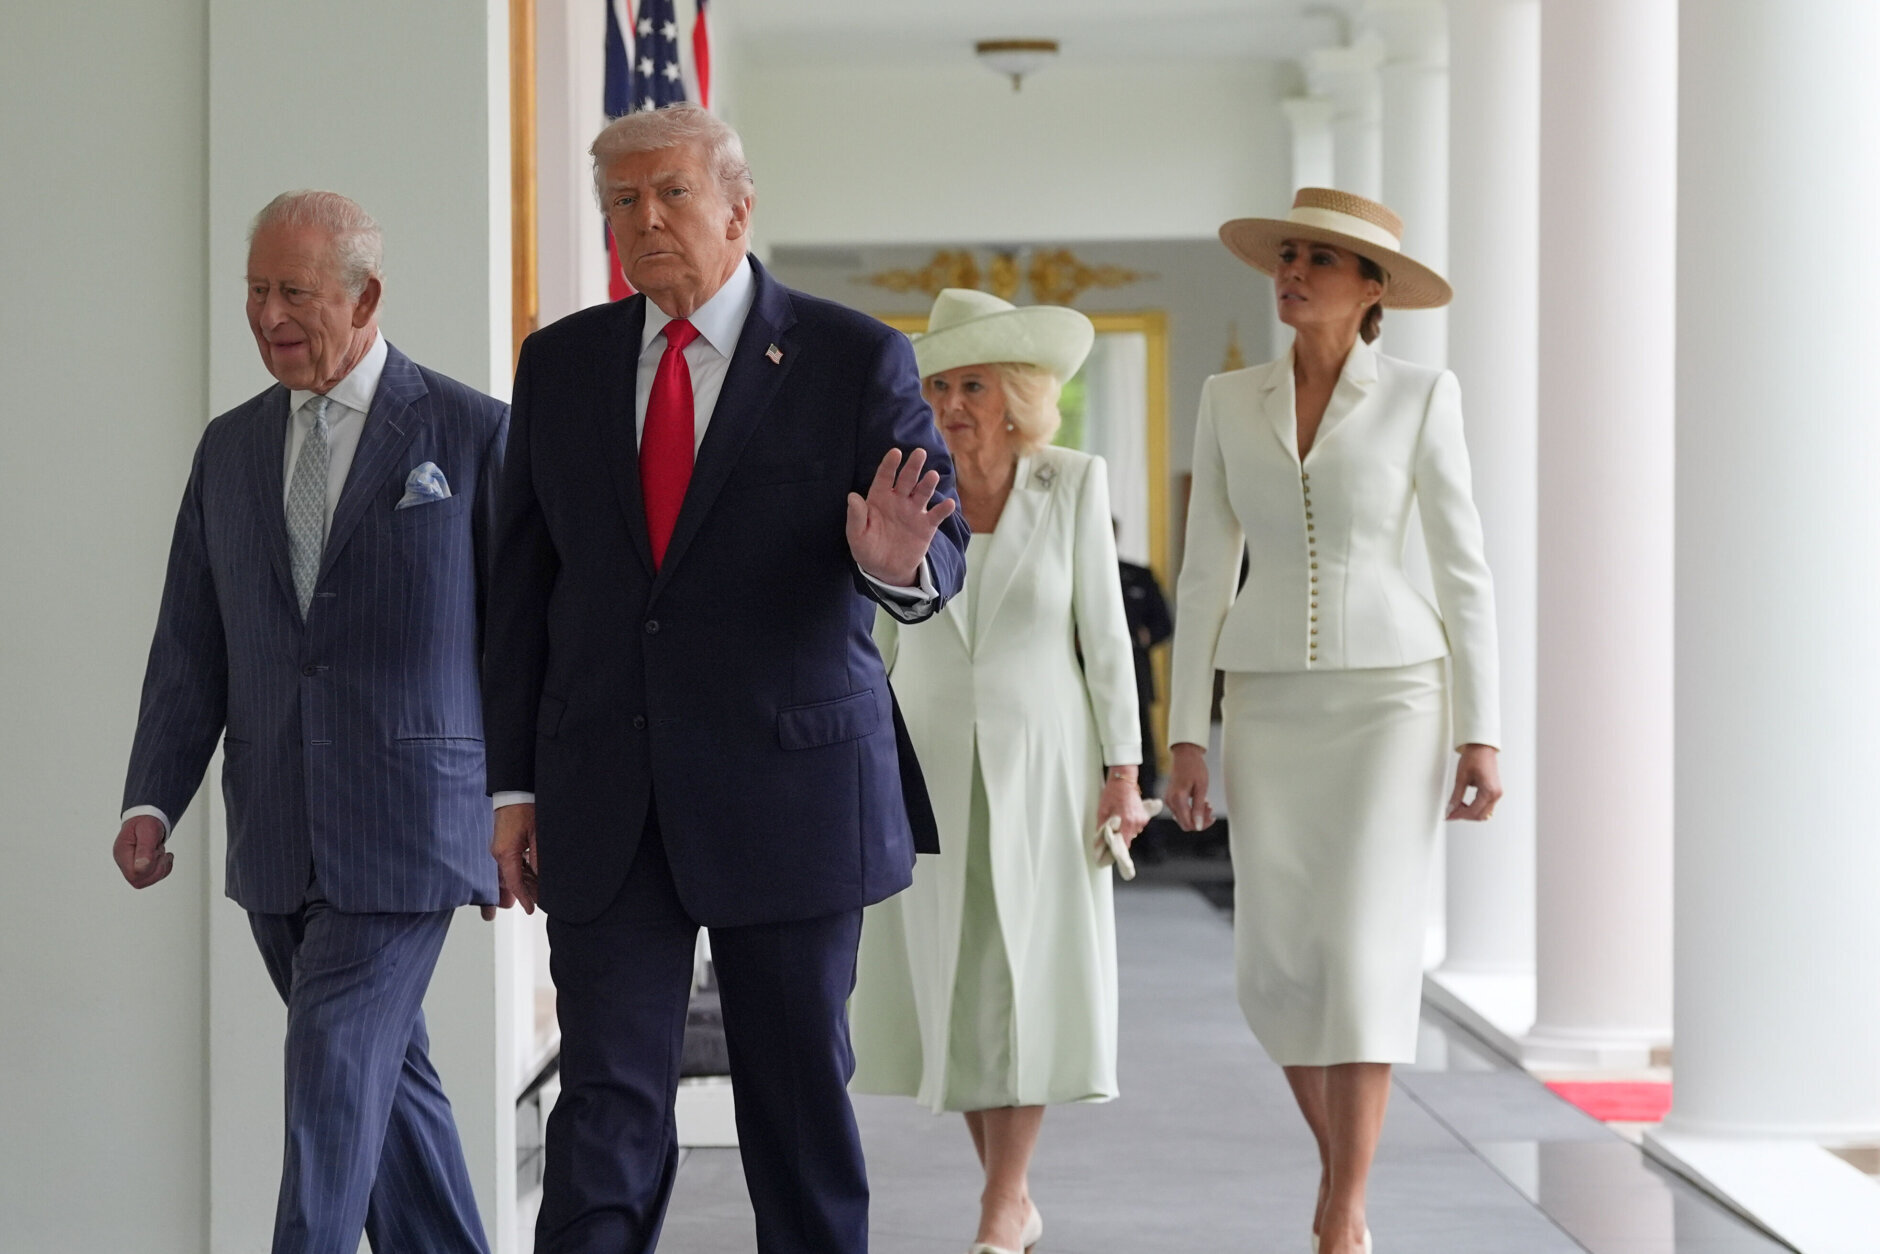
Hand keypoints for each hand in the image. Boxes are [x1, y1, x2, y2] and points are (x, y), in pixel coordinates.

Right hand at [114, 815, 173, 888]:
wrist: (146, 818)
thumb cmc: (146, 822)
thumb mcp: (148, 830)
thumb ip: (145, 849)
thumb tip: (140, 868)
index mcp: (122, 853)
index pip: (134, 874)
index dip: (149, 867)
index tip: (155, 851)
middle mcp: (124, 862)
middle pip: (139, 881)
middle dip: (156, 868)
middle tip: (159, 851)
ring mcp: (131, 866)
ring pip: (147, 880)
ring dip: (160, 867)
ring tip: (160, 851)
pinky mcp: (140, 868)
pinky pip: (153, 877)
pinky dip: (164, 869)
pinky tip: (165, 858)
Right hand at [492, 803, 539, 913]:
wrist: (514, 790)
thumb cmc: (524, 807)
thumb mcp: (538, 835)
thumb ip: (539, 858)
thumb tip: (543, 877)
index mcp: (505, 854)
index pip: (514, 883)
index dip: (524, 898)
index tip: (530, 909)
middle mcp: (499, 853)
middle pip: (512, 880)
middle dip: (526, 892)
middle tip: (541, 900)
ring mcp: (500, 849)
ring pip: (512, 873)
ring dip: (525, 882)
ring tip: (540, 890)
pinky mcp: (503, 843)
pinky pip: (512, 863)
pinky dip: (523, 871)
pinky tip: (534, 874)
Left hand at [846, 447, 957, 586]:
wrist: (885, 570)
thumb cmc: (867, 548)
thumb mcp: (856, 535)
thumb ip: (855, 516)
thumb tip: (852, 497)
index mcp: (879, 498)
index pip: (885, 477)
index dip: (889, 464)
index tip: (895, 452)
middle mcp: (898, 500)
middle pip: (907, 479)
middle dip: (913, 466)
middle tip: (920, 452)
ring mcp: (914, 512)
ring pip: (922, 492)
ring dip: (928, 484)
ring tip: (932, 475)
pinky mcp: (926, 526)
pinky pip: (936, 515)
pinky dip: (943, 509)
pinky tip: (948, 503)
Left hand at [1097, 769, 1150, 844]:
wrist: (1123, 780)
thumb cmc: (1112, 793)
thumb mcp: (1102, 811)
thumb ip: (1102, 827)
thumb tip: (1099, 840)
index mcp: (1126, 821)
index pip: (1124, 844)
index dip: (1117, 846)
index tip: (1112, 847)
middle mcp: (1136, 822)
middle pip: (1128, 839)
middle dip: (1120, 837)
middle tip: (1113, 830)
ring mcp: (1142, 820)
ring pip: (1133, 833)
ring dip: (1126, 831)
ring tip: (1119, 821)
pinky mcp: (1144, 816)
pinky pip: (1137, 827)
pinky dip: (1131, 825)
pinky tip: (1125, 817)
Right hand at [1165, 743, 1213, 831]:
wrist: (1185, 755)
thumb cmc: (1195, 768)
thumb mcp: (1201, 788)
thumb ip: (1199, 808)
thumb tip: (1199, 826)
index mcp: (1178, 799)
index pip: (1188, 824)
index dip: (1201, 824)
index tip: (1212, 816)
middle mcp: (1170, 802)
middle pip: (1185, 824)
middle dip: (1199, 820)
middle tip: (1210, 808)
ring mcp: (1169, 800)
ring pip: (1183, 818)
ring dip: (1196, 815)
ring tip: (1207, 803)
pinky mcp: (1170, 798)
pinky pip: (1181, 811)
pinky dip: (1191, 810)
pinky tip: (1199, 802)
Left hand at [1446, 744, 1502, 820]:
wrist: (1482, 748)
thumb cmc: (1474, 758)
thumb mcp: (1461, 778)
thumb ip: (1456, 796)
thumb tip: (1450, 809)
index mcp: (1489, 791)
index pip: (1473, 811)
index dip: (1459, 815)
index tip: (1449, 816)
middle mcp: (1496, 794)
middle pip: (1480, 816)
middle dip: (1464, 816)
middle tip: (1451, 812)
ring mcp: (1497, 793)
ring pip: (1483, 813)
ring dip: (1470, 813)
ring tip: (1457, 806)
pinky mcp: (1495, 792)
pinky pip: (1485, 806)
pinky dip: (1475, 808)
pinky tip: (1464, 804)